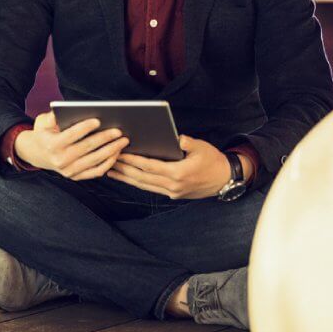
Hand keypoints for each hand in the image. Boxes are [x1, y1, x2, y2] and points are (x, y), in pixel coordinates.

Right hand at [17, 110, 128, 180]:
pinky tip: (117, 153)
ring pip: (94, 160)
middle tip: (119, 131)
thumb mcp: (42, 121)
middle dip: (105, 138)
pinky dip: (108, 163)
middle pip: (87, 148)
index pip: (71, 135)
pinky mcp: (76, 177)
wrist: (37, 154)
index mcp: (52, 145)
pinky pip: (95, 171)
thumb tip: (66, 110)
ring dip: (111, 151)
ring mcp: (69, 171)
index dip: (85, 127)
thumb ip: (53, 115)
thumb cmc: (44, 133)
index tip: (98, 120)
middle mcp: (60, 160)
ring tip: (123, 141)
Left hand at [107, 134, 230, 198]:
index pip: (150, 167)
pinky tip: (126, 177)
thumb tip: (174, 137)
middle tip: (108, 160)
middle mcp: (173, 185)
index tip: (120, 153)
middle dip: (124, 169)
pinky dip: (136, 182)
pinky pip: (150, 188)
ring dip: (126, 178)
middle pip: (142, 178)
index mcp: (179, 173)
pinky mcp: (172, 194)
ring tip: (110, 170)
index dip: (133, 160)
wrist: (224, 180)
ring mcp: (172, 192)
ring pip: (143, 185)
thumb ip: (186, 142)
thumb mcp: (201, 147)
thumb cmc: (212, 160)